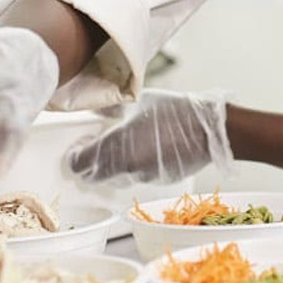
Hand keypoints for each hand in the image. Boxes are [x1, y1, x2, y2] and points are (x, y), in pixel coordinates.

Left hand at [65, 89, 232, 186]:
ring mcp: (143, 176)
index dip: (74, 155)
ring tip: (124, 144)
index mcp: (114, 147)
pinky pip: (138, 175)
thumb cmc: (174, 110)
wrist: (209, 130)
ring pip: (117, 176)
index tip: (78, 145)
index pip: (78, 163)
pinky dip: (135, 166)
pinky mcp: (159, 180)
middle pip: (95, 175)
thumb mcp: (138, 101)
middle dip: (91, 163)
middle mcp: (124, 167)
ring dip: (113, 165)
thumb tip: (98, 109)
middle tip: (95, 146)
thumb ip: (113, 108)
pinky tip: (147, 149)